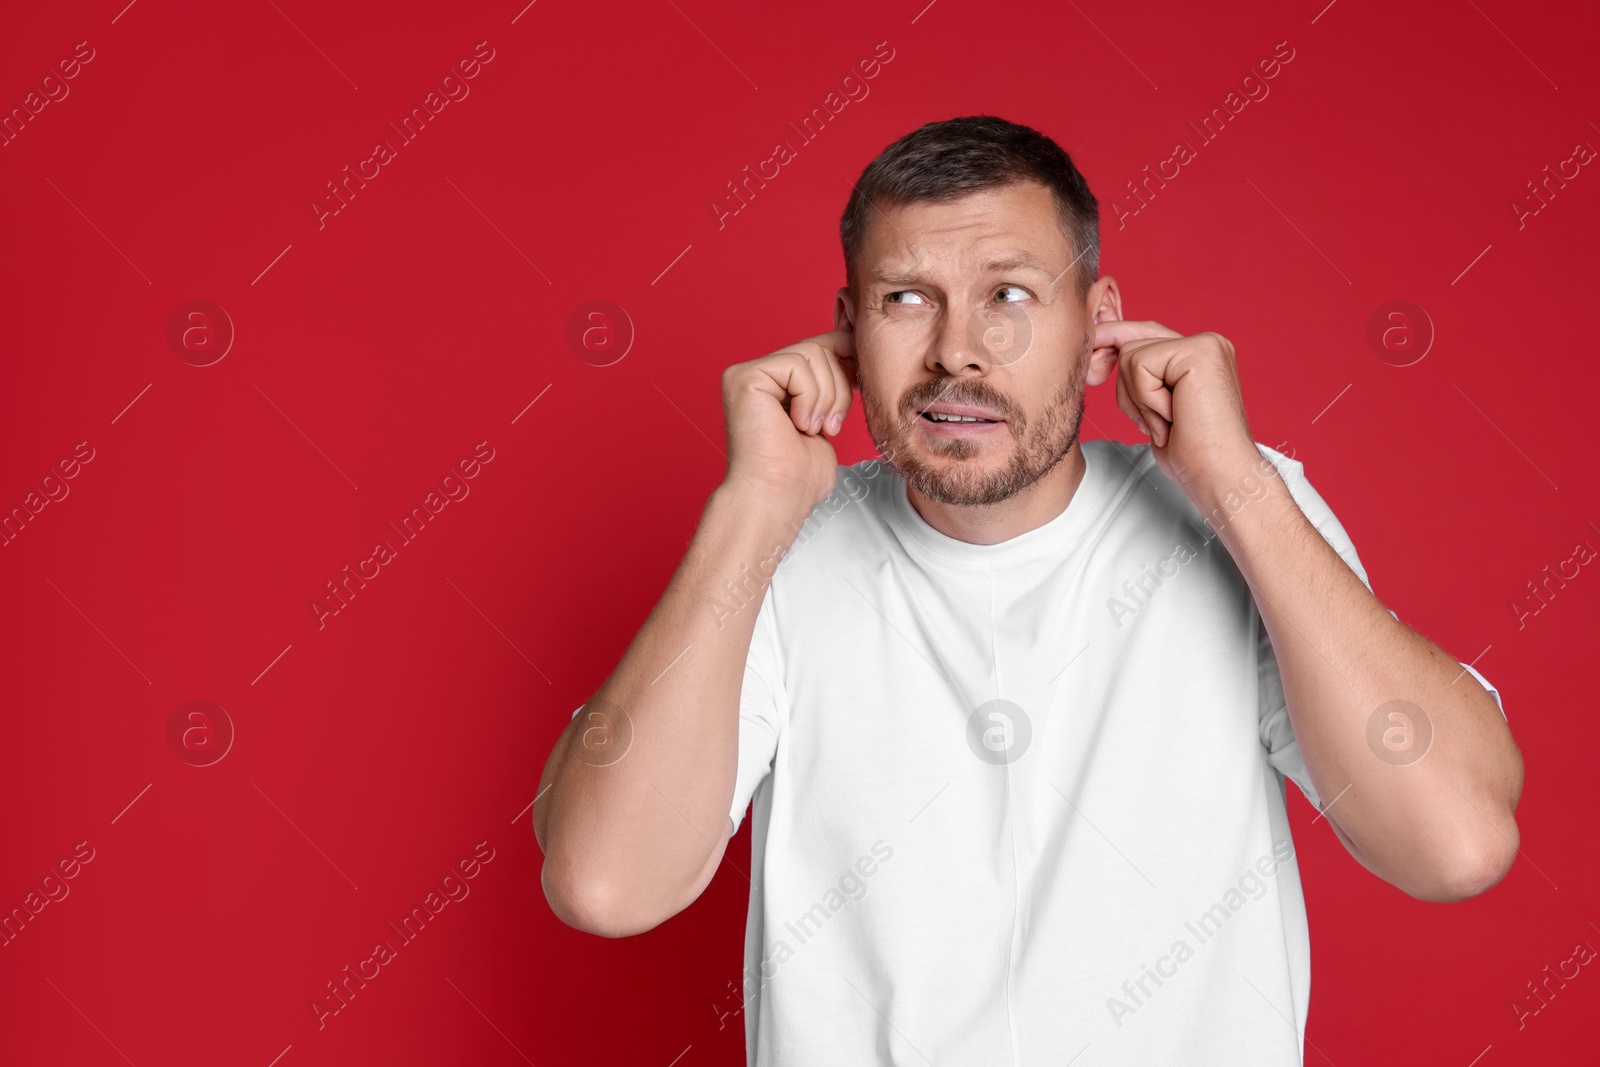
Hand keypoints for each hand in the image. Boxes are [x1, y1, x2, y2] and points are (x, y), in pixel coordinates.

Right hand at [719, 329, 855, 515]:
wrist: (777, 499)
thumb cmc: (800, 474)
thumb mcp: (827, 415)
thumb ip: (832, 380)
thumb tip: (852, 344)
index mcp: (777, 382)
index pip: (821, 346)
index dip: (847, 362)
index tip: (857, 390)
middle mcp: (759, 373)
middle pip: (821, 347)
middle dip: (839, 389)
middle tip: (830, 426)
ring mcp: (747, 373)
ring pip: (813, 354)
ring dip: (827, 397)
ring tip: (813, 428)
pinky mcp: (744, 377)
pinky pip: (798, 365)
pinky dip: (810, 398)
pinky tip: (798, 424)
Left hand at [1094, 320, 1258, 495]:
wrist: (1218, 475)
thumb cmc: (1191, 452)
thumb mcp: (1154, 406)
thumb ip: (1140, 376)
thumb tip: (1102, 349)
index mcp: (1199, 354)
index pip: (1144, 335)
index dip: (1114, 344)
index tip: (1092, 356)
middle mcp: (1205, 343)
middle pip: (1131, 344)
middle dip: (1129, 391)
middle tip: (1157, 423)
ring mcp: (1205, 345)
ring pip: (1130, 355)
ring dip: (1139, 399)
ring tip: (1168, 422)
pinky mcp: (1199, 352)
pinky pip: (1140, 364)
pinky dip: (1146, 399)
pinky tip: (1173, 416)